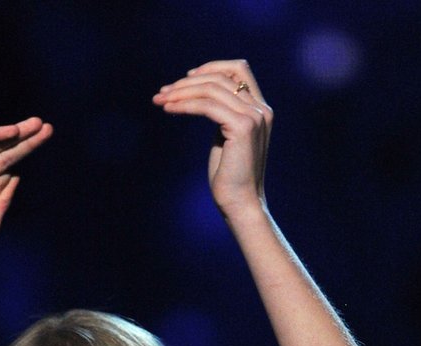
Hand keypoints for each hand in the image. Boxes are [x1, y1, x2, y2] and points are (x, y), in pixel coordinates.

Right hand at [0, 117, 52, 267]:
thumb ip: (3, 199)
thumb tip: (14, 175)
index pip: (7, 168)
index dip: (24, 155)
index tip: (44, 142)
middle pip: (3, 154)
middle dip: (25, 141)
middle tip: (47, 128)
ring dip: (14, 134)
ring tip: (37, 124)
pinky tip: (13, 132)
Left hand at [152, 60, 271, 218]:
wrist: (240, 203)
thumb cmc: (229, 177)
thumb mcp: (225, 138)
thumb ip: (222, 115)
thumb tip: (201, 100)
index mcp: (260, 108)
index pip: (239, 70)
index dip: (211, 67)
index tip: (186, 78)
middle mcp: (260, 109)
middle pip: (220, 78)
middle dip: (187, 83)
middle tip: (162, 93)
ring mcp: (254, 116)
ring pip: (212, 89)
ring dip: (181, 92)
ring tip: (160, 100)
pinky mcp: (243, 127)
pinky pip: (207, 106)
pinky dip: (185, 105)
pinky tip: (169, 109)